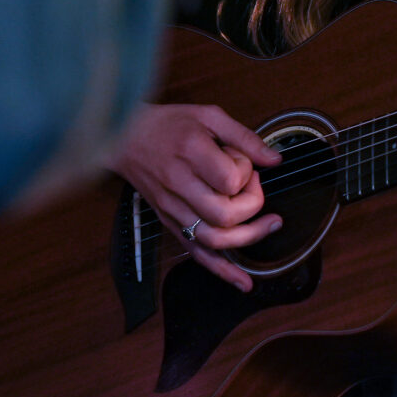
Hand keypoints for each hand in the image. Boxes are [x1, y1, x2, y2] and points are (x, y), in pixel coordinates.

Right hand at [107, 103, 281, 291]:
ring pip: (213, 239)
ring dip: (247, 238)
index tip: (248, 165)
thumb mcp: (209, 116)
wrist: (123, 137)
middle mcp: (179, 185)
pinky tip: (243, 281)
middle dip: (252, 206)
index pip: (229, 179)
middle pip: (224, 215)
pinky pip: (196, 253)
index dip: (247, 174)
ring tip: (268, 226)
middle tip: (254, 188)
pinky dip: (222, 270)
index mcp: (190, 153)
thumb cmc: (167, 124)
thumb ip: (244, 138)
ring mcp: (172, 208)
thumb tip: (274, 160)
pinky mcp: (169, 222)